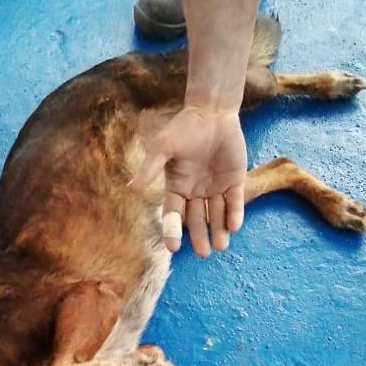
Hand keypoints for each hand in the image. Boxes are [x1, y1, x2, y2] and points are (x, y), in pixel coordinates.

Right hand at [131, 105, 246, 255]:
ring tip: (220, 246)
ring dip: (218, 230)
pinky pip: (234, 201)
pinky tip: (234, 226)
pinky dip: (234, 214)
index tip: (173, 248)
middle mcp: (195, 191)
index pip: (173, 214)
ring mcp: (215, 187)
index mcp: (177, 186)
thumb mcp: (163, 147)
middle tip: (204, 253)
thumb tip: (130, 188)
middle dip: (200, 237)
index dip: (173, 231)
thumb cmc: (184, 128)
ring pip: (216, 215)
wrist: (212, 112)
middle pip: (196, 220)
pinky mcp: (234, 180)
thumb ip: (149, 168)